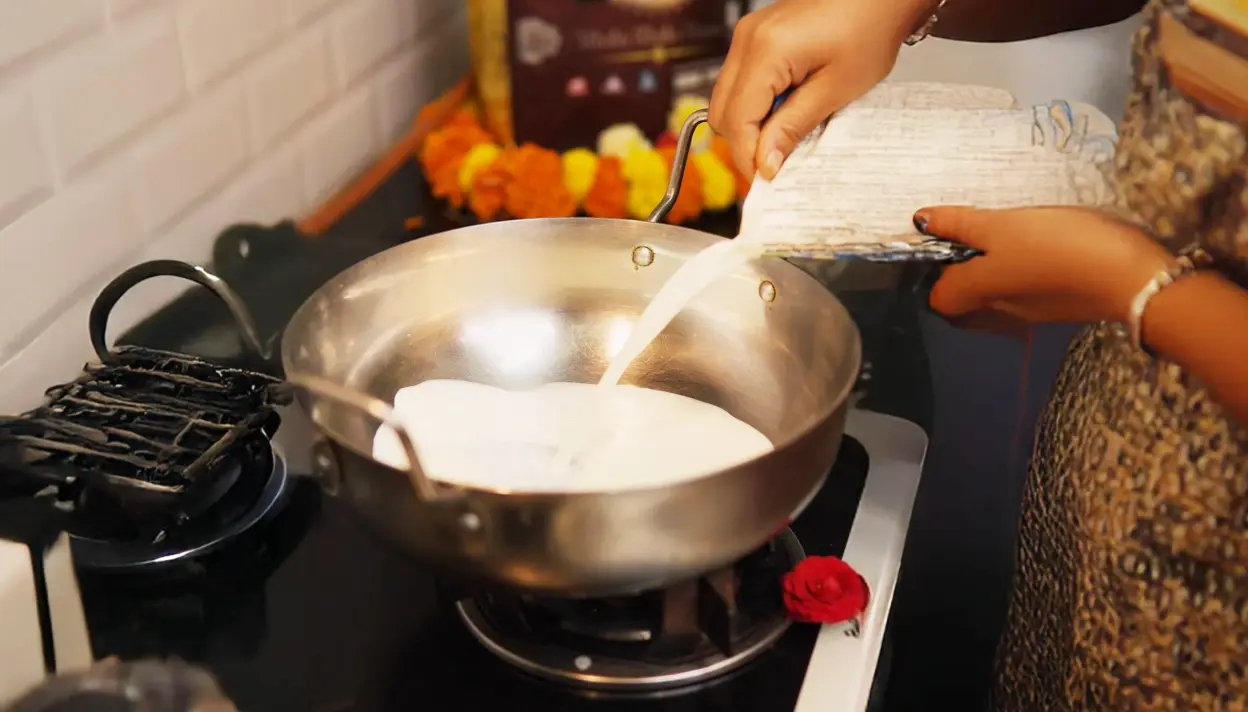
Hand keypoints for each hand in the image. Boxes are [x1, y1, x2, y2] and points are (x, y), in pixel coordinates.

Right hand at [709, 0, 933, 180]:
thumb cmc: (868, 29)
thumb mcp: (835, 89)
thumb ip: (793, 127)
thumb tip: (765, 163)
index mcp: (766, 50)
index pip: (736, 119)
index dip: (747, 155)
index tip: (768, 176)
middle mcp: (747, 39)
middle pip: (721, 112)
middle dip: (744, 142)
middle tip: (777, 159)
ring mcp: (747, 36)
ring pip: (726, 99)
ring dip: (749, 124)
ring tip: (786, 130)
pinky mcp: (754, 37)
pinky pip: (739, 82)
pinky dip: (755, 104)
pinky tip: (785, 106)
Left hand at [915, 206, 1176, 331]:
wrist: (1131, 278)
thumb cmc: (1056, 248)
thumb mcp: (1001, 226)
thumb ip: (960, 224)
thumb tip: (920, 220)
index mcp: (972, 297)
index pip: (936, 297)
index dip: (934, 271)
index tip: (946, 240)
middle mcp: (994, 315)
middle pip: (962, 303)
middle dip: (960, 277)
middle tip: (972, 240)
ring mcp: (1027, 316)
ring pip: (993, 301)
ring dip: (991, 275)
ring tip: (1005, 241)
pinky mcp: (1056, 310)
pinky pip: (1022, 297)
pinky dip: (1019, 279)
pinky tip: (1036, 253)